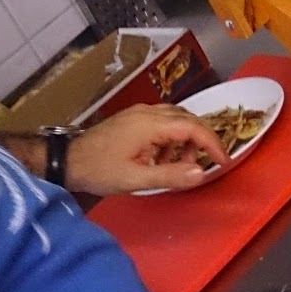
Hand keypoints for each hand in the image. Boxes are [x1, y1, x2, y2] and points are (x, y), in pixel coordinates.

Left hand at [65, 103, 232, 195]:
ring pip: (176, 117)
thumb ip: (170, 175)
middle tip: (209, 162)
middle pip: (188, 118)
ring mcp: (139, 113)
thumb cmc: (99, 170)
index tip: (223, 160)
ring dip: (186, 138)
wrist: (67, 160)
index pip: (192, 127)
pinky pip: (163, 120)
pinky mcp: (133, 118)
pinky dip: (172, 137)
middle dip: (202, 139)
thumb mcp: (136, 179)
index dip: (212, 143)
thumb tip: (201, 173)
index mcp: (150, 124)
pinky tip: (164, 156)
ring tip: (182, 163)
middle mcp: (148, 112)